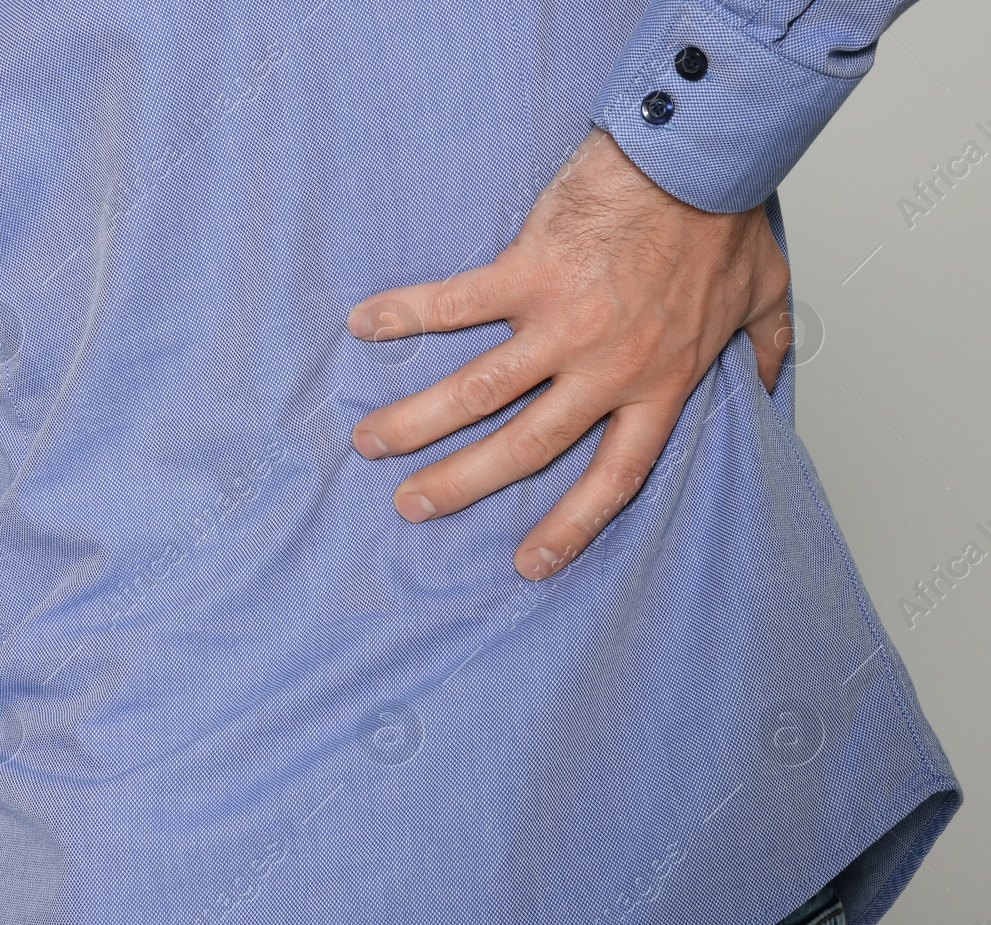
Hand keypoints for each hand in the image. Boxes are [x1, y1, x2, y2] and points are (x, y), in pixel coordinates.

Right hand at [345, 125, 791, 580]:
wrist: (703, 150)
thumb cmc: (728, 215)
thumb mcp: (765, 292)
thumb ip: (764, 346)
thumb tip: (770, 381)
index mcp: (659, 384)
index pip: (612, 478)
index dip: (570, 527)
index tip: (528, 563)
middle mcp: (605, 368)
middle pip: (522, 448)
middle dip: (459, 484)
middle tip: (411, 506)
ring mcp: (561, 323)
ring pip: (476, 392)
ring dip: (416, 422)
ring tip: (371, 442)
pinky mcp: (528, 271)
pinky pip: (455, 303)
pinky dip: (406, 314)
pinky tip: (364, 325)